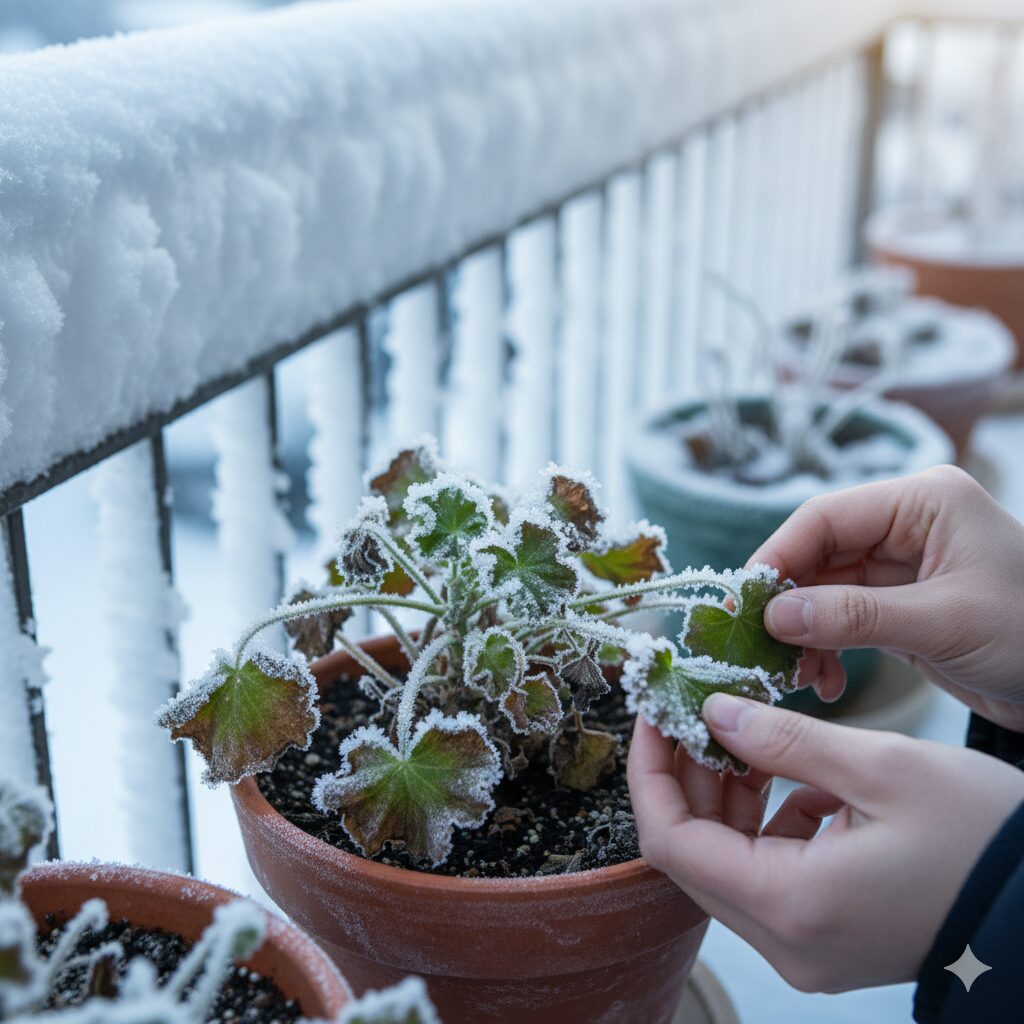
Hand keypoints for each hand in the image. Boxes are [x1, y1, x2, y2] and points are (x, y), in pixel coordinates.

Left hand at [628, 696, 1023, 991]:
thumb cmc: (984, 838)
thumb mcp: (881, 768)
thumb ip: (784, 740)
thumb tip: (712, 712)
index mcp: (790, 905)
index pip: (669, 840)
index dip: (650, 769)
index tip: (654, 711)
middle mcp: (787, 941)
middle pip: (694, 851)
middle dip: (686, 774)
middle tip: (692, 708)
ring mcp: (807, 945)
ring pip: (728, 860)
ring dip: (726, 792)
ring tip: (741, 730)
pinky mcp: (829, 934)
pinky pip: (769, 873)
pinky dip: (767, 818)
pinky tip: (796, 775)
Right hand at [749, 465, 1023, 730]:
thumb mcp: (943, 622)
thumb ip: (855, 617)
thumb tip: (773, 617)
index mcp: (922, 501)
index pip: (825, 517)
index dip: (779, 557)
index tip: (743, 603)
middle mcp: (906, 525)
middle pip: (817, 554)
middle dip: (787, 604)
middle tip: (757, 647)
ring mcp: (901, 566)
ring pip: (823, 591)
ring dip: (802, 634)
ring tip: (793, 675)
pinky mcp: (900, 606)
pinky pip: (841, 620)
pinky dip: (824, 649)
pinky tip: (822, 681)